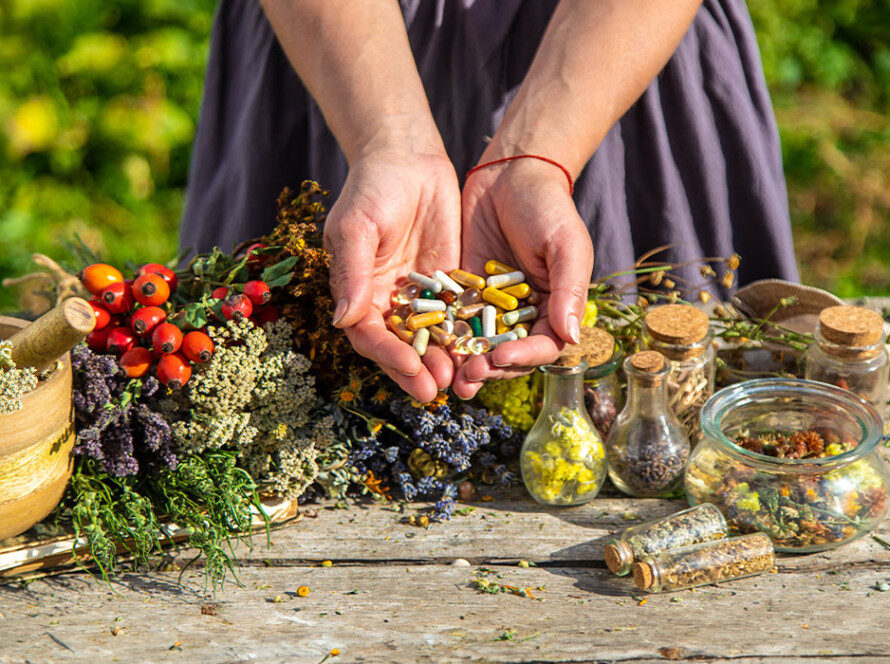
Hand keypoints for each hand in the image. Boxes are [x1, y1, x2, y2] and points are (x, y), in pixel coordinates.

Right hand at [324, 148, 460, 401]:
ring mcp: (420, 296)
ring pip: (432, 338)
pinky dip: (467, 335)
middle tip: (437, 390)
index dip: (388, 355)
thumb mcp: (356, 226)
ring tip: (461, 380)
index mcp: (358, 293)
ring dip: (444, 361)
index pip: (369, 336)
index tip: (410, 368)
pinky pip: (458, 315)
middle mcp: (387, 302)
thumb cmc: (371, 188)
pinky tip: (482, 351)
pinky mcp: (449, 285)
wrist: (407, 158)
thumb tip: (343, 320)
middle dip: (417, 370)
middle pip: (401, 346)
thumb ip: (352, 272)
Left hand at [452, 158, 593, 398]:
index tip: (502, 358)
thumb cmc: (549, 207)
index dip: (523, 358)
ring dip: (464, 361)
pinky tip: (428, 345)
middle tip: (468, 377)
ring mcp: (490, 306)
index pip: (542, 346)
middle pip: (507, 354)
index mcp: (554, 309)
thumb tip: (572, 337)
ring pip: (478, 343)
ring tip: (447, 375)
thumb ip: (569, 290)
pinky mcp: (463, 292)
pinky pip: (453, 318)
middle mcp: (522, 315)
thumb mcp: (566, 245)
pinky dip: (443, 334)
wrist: (510, 173)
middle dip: (489, 368)